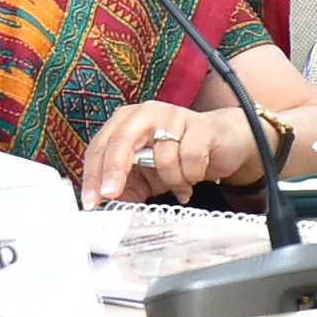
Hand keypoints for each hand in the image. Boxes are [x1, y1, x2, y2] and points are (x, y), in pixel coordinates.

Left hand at [78, 99, 276, 205]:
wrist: (224, 143)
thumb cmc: (179, 157)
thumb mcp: (146, 175)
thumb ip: (125, 185)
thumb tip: (106, 203)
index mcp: (126, 122)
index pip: (100, 146)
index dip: (93, 174)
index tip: (92, 200)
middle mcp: (146, 113)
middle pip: (120, 141)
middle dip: (114, 171)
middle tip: (112, 195)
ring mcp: (174, 115)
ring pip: (161, 157)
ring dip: (171, 180)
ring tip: (180, 184)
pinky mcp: (201, 125)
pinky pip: (189, 157)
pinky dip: (191, 174)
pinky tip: (194, 177)